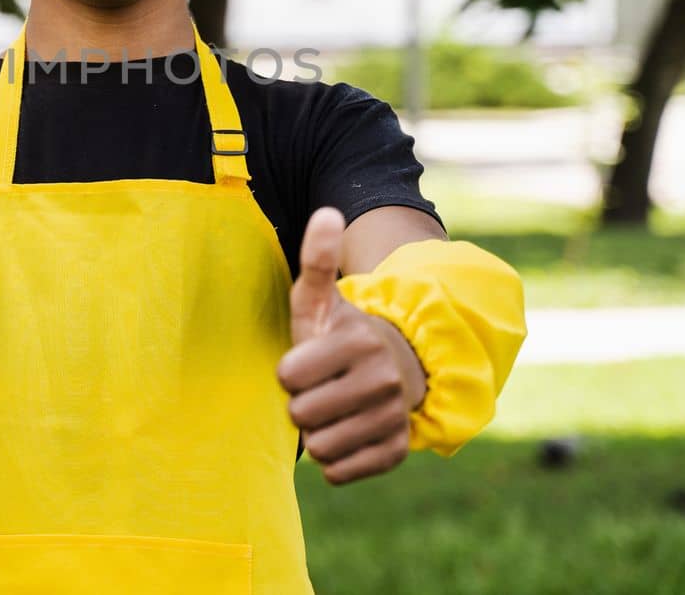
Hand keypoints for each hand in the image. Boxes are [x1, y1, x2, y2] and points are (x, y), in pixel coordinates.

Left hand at [277, 207, 426, 484]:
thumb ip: (317, 259)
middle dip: (302, 403)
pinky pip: (340, 472)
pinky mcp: (396, 451)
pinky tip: (347, 432)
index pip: (288, 376)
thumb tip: (326, 212)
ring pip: (320, 446)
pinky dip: (337, 458)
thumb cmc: (340, 333)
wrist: (395, 367)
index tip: (306, 361)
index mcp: (358, 341)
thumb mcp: (321, 298)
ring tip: (332, 408)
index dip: (289, 371)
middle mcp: (382, 381)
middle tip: (320, 387)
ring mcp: (393, 418)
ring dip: (317, 431)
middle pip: (301, 415)